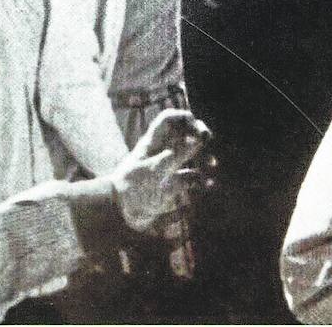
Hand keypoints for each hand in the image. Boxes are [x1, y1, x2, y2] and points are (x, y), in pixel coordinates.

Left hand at [109, 109, 212, 231]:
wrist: (119, 214)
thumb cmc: (132, 187)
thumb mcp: (154, 169)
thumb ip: (176, 155)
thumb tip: (197, 141)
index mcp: (152, 143)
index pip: (168, 120)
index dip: (183, 117)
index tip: (196, 124)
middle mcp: (161, 152)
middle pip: (183, 134)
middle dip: (198, 134)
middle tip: (207, 140)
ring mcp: (167, 169)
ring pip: (190, 157)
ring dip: (203, 158)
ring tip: (212, 164)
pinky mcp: (171, 187)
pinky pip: (190, 179)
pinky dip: (201, 180)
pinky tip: (209, 184)